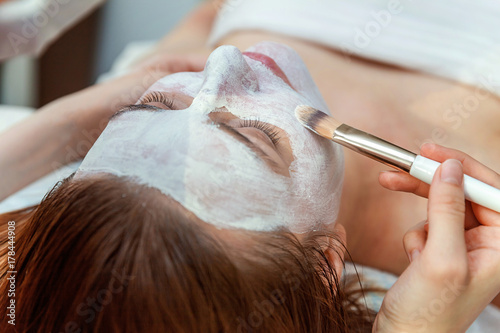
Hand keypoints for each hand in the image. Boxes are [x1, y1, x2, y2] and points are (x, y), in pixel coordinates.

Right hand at [373, 143, 499, 331]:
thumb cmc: (429, 312)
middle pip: (461, 193)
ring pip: (440, 208)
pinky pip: (426, 225)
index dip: (460, 166)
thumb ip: (447, 209)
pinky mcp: (444, 250)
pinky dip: (414, 238)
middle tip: (398, 169)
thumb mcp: (440, 258)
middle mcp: (489, 243)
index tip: (429, 151)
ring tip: (412, 249)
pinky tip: (414, 262)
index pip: (489, 190)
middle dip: (429, 184)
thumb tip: (449, 168)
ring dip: (420, 223)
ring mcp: (465, 247)